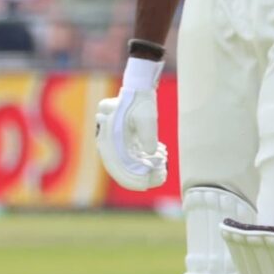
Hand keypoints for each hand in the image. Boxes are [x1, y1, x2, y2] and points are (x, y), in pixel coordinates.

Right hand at [94, 56, 168, 190]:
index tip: (147, 183)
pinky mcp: (124, 142)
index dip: (131, 179)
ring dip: (146, 167)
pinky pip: (133, 157)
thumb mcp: (146, 118)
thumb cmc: (140, 102)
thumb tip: (150, 153)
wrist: (138, 90)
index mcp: (108, 139)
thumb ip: (148, 136)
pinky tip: (161, 155)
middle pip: (123, 169)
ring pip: (129, 164)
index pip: (117, 167)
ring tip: (164, 164)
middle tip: (161, 175)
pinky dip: (146, 160)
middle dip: (142, 176)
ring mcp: (116, 144)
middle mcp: (109, 145)